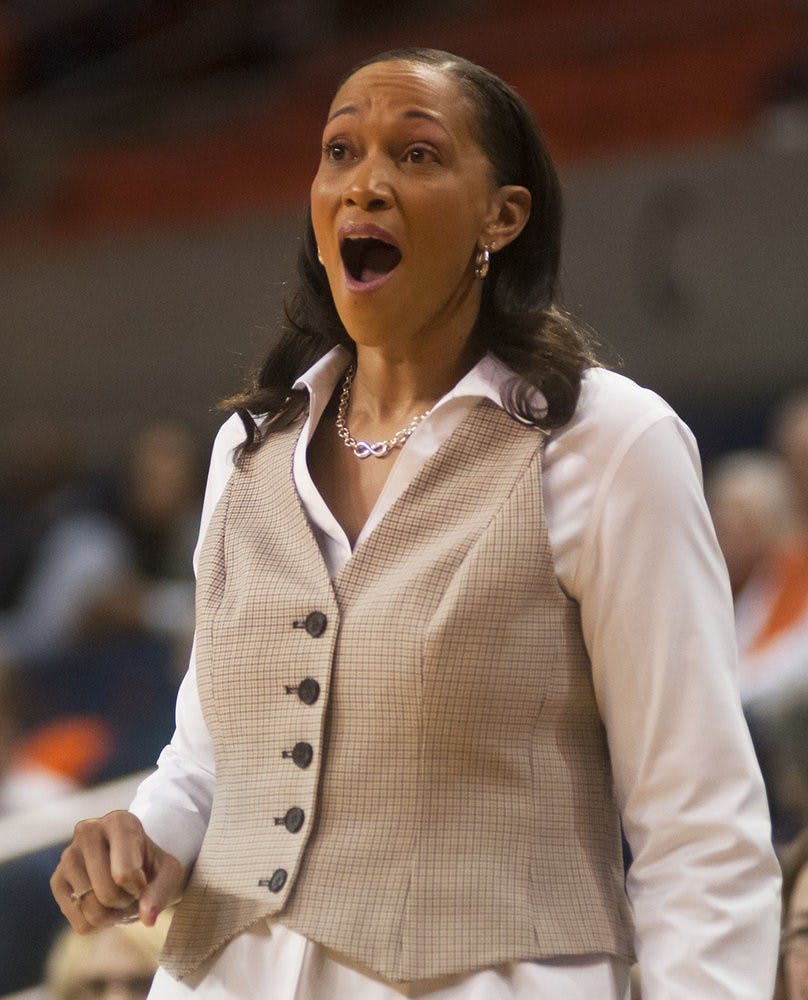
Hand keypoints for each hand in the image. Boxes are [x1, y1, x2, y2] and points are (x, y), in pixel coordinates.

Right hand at [50, 810, 186, 932]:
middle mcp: (87, 831)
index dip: (140, 887)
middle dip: (126, 902)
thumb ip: (161, 892)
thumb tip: (147, 918)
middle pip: (106, 894)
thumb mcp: (169, 873)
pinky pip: (80, 923)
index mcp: (119, 821)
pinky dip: (98, 924)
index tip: (144, 879)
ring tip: (119, 895)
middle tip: (133, 891)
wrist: (135, 865)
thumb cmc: (152, 865)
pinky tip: (104, 904)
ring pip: (91, 910)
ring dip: (113, 914)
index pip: (124, 873)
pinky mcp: (56, 881)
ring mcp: (67, 856)